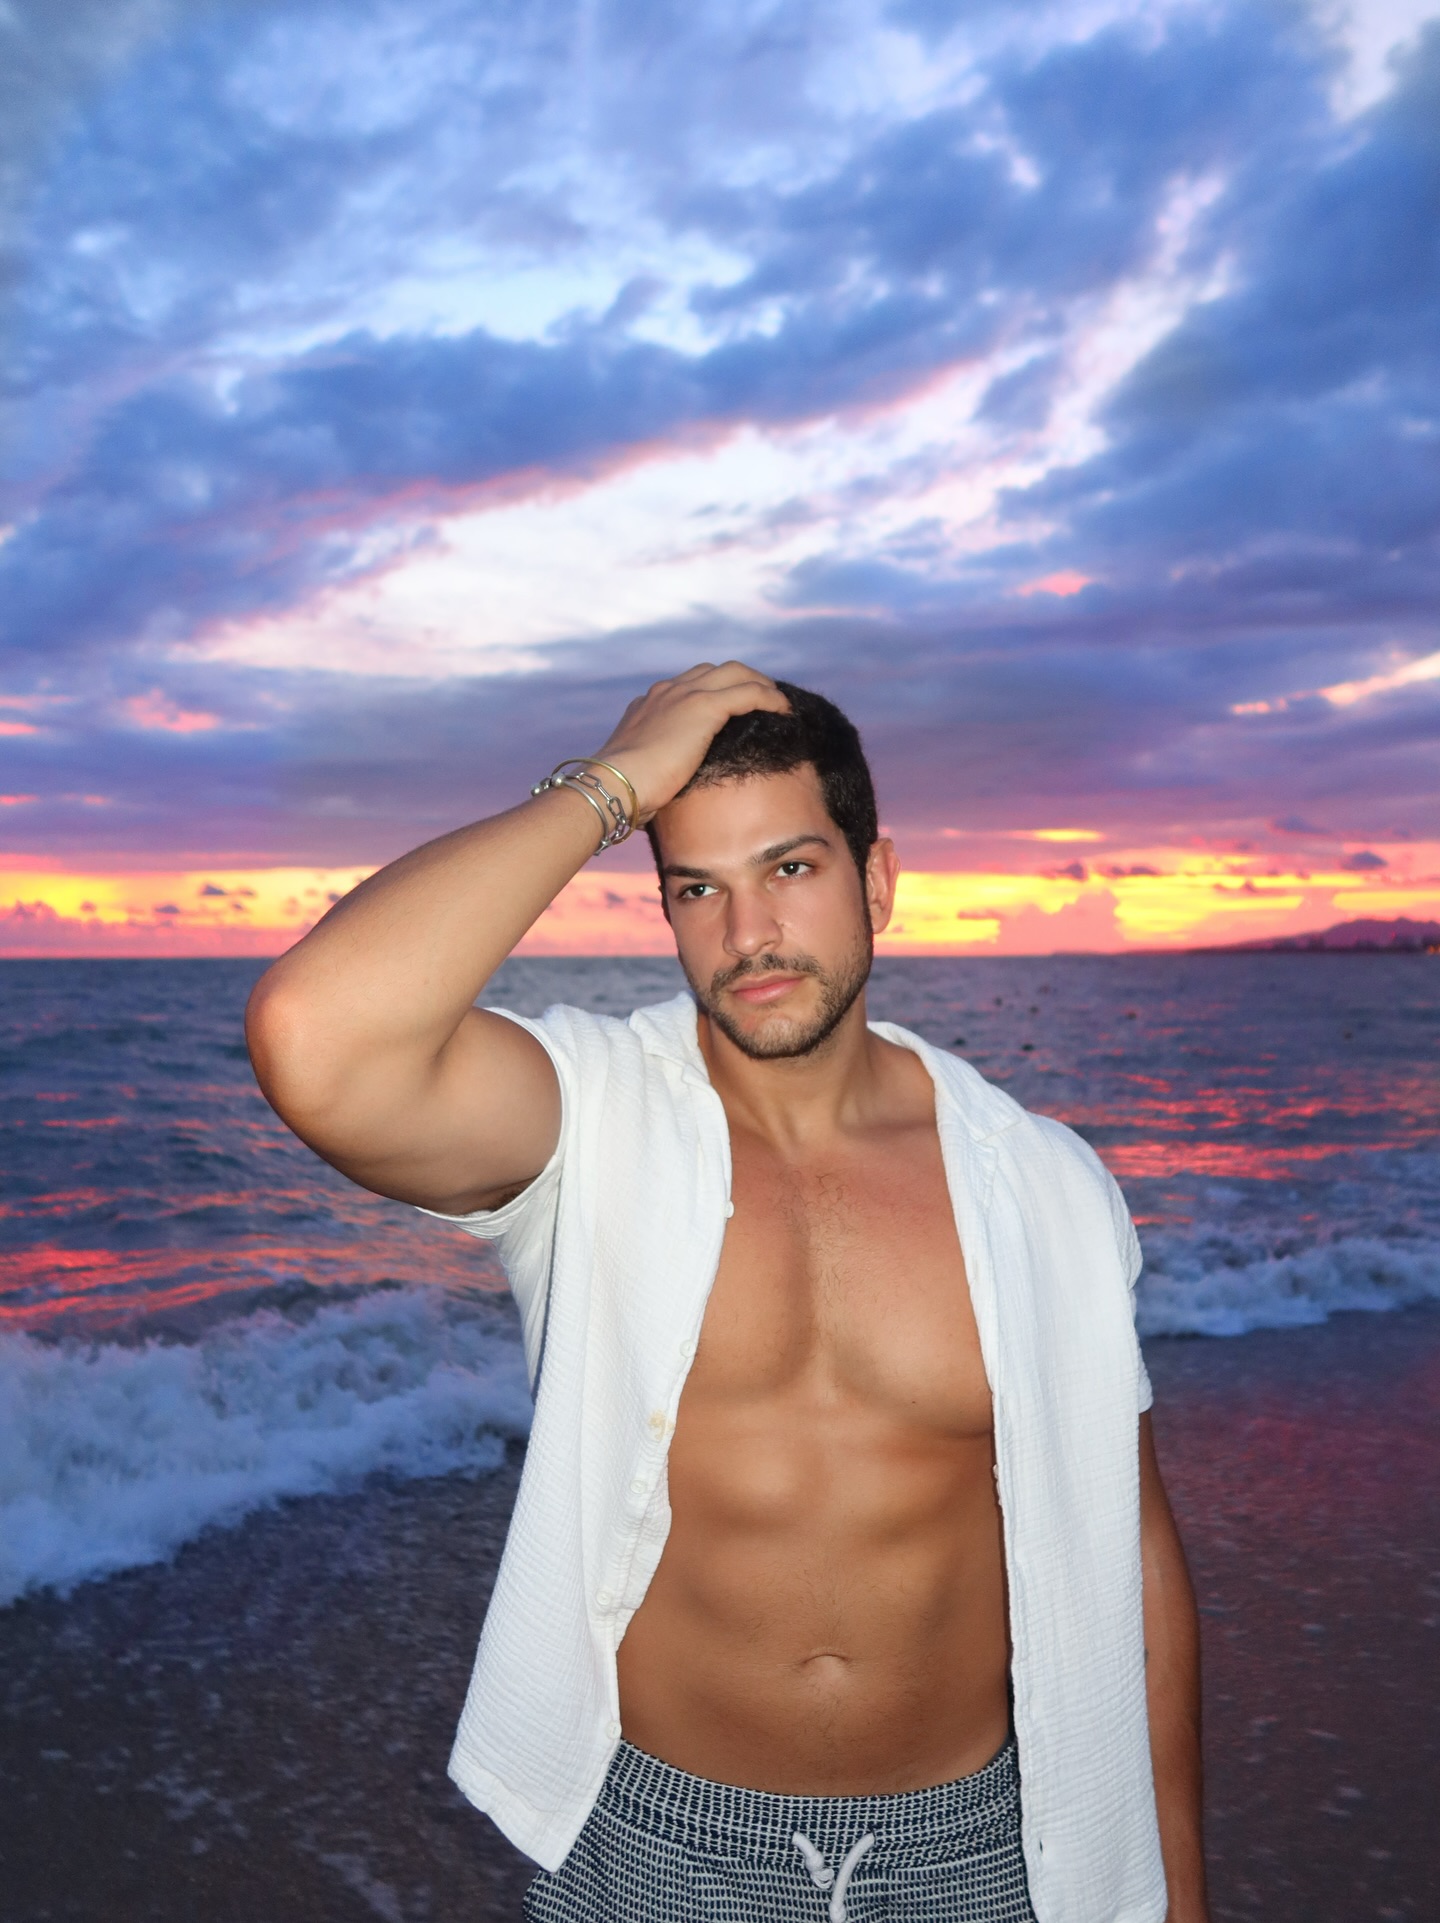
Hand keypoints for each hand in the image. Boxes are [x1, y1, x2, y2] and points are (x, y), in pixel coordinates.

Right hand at [592, 662, 789, 821]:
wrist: (613, 785)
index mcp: (650, 705)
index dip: (715, 692)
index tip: (733, 709)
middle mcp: (667, 692)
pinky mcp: (703, 706)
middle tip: (763, 700)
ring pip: (735, 673)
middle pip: (715, 671)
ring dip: (760, 684)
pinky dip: (770, 698)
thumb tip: (660, 794)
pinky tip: (784, 711)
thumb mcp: (640, 774)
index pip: (690, 685)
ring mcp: (685, 695)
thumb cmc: (623, 792)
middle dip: (742, 680)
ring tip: (778, 703)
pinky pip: (749, 692)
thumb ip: (654, 770)